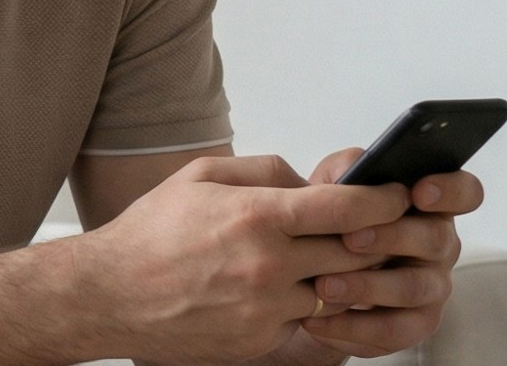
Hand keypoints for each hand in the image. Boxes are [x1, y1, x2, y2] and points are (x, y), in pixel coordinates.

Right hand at [73, 154, 410, 364]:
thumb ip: (263, 169)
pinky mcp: (262, 338)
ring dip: (341, 273)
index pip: (348, 208)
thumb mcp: (199, 176)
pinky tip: (286, 286)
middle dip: (373, 238)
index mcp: (256, 215)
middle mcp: (268, 264)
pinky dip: (307, 301)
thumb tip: (308, 182)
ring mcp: (267, 307)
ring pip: (338, 290)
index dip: (384, 199)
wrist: (110, 295)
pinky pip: (307, 318)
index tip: (396, 194)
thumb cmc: (149, 235)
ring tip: (325, 257)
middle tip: (375, 227)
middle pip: (356, 252)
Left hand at [293, 147, 484, 358]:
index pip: (464, 192)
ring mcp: (431, 286)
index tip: (419, 192)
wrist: (308, 277)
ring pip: (413, 288)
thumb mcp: (330, 187)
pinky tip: (317, 320)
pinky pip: (393, 330)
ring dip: (367, 286)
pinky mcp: (414, 324)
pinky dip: (352, 326)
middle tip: (348, 238)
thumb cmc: (330, 222)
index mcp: (428, 206)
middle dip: (390, 237)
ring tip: (323, 285)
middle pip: (434, 239)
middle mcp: (439, 245)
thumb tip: (353, 169)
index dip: (450, 190)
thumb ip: (346, 171)